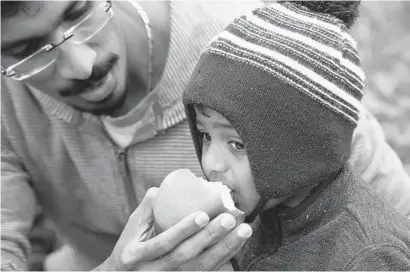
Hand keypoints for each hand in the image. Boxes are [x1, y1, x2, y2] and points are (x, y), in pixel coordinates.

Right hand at [94, 187, 251, 270]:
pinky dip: (225, 257)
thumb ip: (148, 208)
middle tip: (229, 219)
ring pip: (201, 267)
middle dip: (210, 238)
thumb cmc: (130, 247)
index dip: (183, 230)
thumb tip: (164, 188)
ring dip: (225, 249)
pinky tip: (237, 243)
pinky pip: (208, 271)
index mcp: (137, 255)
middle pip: (186, 257)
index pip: (163, 243)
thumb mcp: (131, 228)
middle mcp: (154, 271)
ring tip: (243, 230)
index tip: (203, 215)